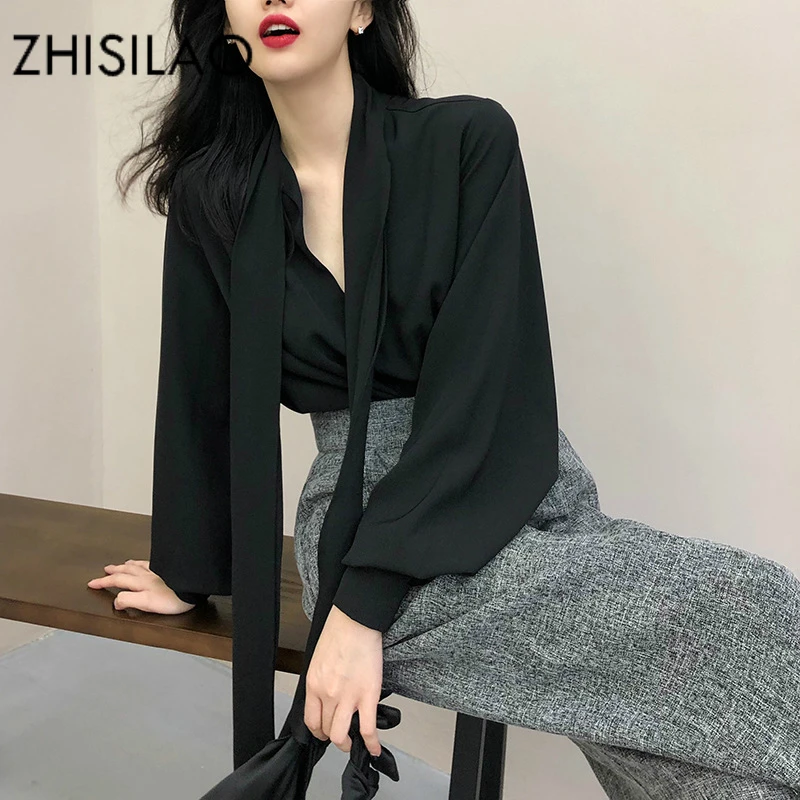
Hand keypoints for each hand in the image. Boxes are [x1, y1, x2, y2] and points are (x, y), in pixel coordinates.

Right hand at [87, 560, 195, 614]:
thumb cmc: (175, 598)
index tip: (92, 583)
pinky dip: (146, 562)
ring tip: (124, 563)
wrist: (195, 587)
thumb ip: (129, 601)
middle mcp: (149, 574)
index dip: (104, 582)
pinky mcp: (171, 570)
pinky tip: (149, 563)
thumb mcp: (147, 603)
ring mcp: (160, 570)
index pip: (118, 581)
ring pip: (140, 565)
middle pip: (127, 570)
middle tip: (105, 569)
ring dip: (129, 564)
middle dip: (114, 570)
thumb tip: (116, 601)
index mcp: (141, 583)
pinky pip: (153, 563)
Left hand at [305, 604, 383, 757]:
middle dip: (333, 737)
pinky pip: (367, 728)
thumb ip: (321, 680)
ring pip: (341, 735)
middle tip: (340, 736)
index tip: (324, 731)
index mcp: (314, 684)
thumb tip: (327, 694)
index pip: (311, 720)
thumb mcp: (318, 659)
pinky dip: (371, 743)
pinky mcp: (367, 695)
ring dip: (346, 743)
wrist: (356, 620)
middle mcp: (327, 695)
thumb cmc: (338, 632)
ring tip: (353, 742)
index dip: (318, 731)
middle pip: (326, 730)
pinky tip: (374, 749)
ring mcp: (347, 697)